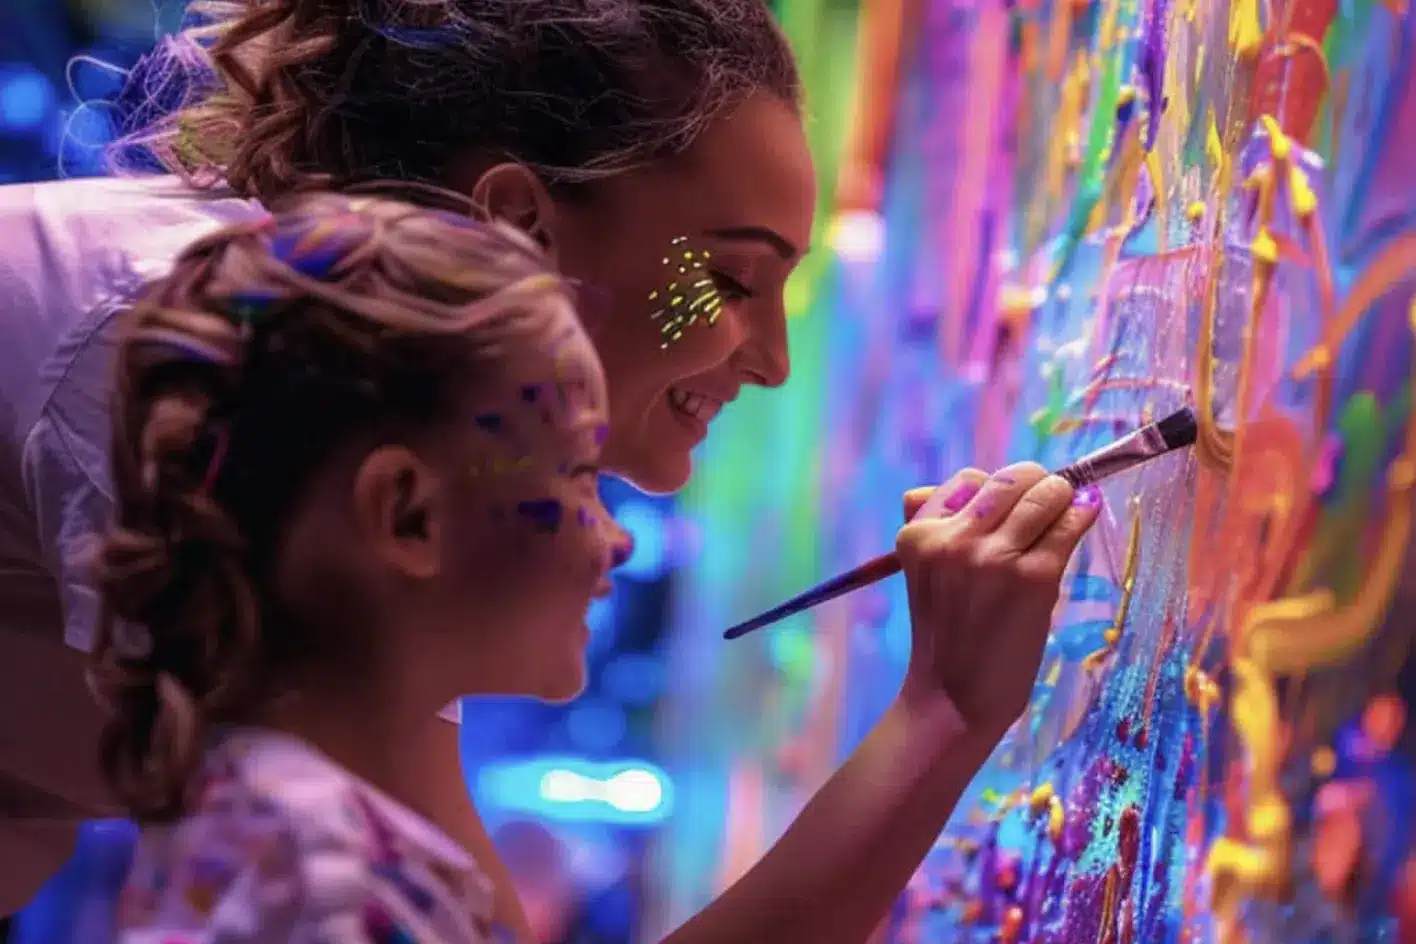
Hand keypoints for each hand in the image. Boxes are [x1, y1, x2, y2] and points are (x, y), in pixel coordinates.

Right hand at [896, 462, 1099, 738]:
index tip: (1013, 501)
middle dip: (1036, 481)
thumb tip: (975, 481)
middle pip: (1008, 479)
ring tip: (1071, 501)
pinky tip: (1088, 510)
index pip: (967, 479)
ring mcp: (995, 558)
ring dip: (1063, 493)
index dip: (995, 487)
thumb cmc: (946, 633)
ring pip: (1042, 495)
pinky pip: (1068, 526)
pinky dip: (1083, 512)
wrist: (955, 696)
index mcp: (919, 534)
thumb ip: (935, 524)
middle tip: (1051, 492)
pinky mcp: (1033, 577)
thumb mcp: (923, 571)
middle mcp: (954, 540)